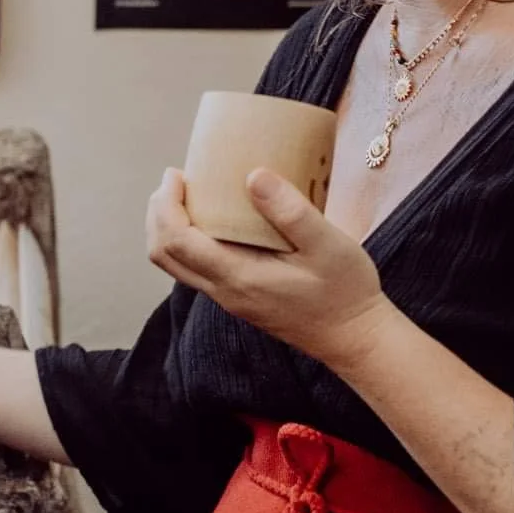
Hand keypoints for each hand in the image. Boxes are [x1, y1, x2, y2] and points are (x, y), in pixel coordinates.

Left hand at [146, 168, 391, 377]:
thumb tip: (254, 176)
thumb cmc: (345, 292)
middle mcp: (224, 291)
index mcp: (237, 277)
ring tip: (189, 194)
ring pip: (177, 264)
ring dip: (171, 227)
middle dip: (158, 214)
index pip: (176, 241)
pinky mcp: (240, 298)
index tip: (177, 174)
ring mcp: (230, 298)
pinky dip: (191, 239)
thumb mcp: (328, 245)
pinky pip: (197, 269)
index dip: (165, 205)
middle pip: (163, 255)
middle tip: (175, 180)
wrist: (354, 338)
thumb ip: (291, 212)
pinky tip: (217, 219)